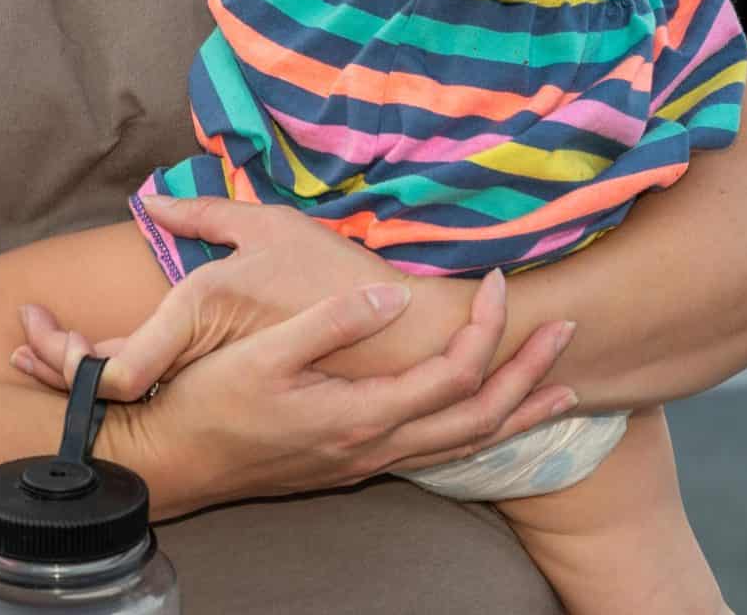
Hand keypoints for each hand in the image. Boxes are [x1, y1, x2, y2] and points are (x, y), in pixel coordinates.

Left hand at [16, 198, 393, 397]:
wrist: (398, 338)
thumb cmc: (333, 276)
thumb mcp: (267, 227)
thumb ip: (203, 213)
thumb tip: (150, 201)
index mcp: (200, 316)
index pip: (112, 367)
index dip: (63, 359)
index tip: (32, 330)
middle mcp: (200, 359)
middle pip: (109, 383)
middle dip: (56, 364)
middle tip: (17, 342)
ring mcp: (215, 385)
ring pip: (133, 394)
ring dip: (82, 377)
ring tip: (37, 356)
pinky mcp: (234, 396)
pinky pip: (167, 396)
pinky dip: (128, 384)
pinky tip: (108, 370)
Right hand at [17, 198, 577, 513]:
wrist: (174, 463)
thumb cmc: (209, 402)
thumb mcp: (264, 353)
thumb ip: (332, 323)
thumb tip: (393, 296)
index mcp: (362, 414)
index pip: (454, 374)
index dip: (489, 329)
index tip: (503, 283)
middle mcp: (377, 446)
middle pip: (480, 417)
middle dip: (531, 375)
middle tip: (571, 332)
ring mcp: (368, 460)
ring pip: (465, 443)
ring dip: (517, 411)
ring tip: (561, 386)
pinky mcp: (355, 461)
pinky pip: (441, 451)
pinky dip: (481, 429)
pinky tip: (488, 414)